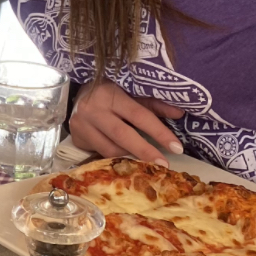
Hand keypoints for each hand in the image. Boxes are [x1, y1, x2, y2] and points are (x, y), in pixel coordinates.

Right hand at [69, 80, 183, 165]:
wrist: (77, 94)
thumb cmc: (109, 91)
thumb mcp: (130, 92)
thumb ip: (153, 104)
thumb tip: (179, 113)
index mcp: (109, 94)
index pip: (138, 115)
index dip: (158, 132)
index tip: (177, 147)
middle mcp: (93, 109)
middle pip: (122, 135)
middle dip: (145, 151)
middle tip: (164, 164)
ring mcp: (82, 124)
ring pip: (110, 149)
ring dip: (131, 156)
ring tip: (145, 162)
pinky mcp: (77, 137)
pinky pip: (100, 153)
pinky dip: (116, 157)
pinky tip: (126, 158)